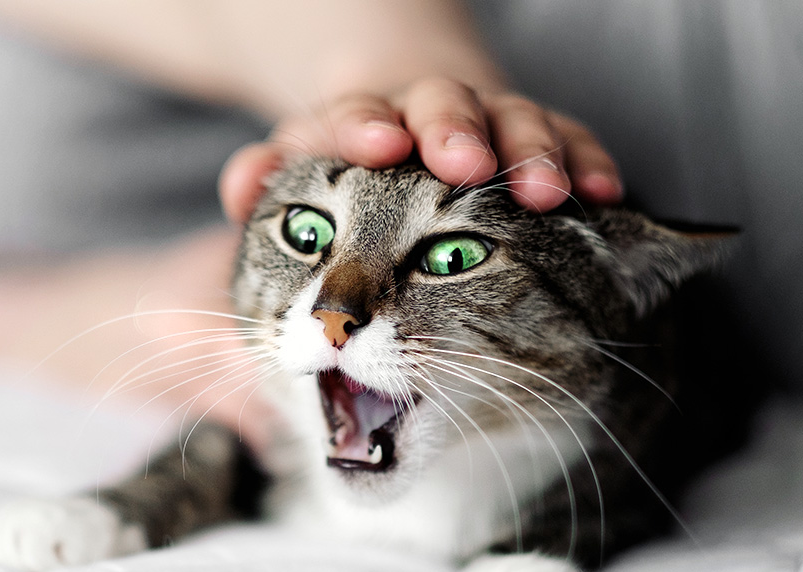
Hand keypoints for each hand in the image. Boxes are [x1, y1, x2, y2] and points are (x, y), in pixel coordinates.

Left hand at [220, 78, 621, 222]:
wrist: (416, 124)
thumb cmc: (358, 169)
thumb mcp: (305, 176)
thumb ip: (270, 183)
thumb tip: (243, 184)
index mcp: (364, 121)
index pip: (358, 115)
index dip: (364, 126)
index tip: (377, 145)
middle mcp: (427, 112)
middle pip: (441, 105)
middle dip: (452, 130)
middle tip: (463, 162)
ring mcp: (486, 120)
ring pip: (512, 118)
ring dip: (528, 150)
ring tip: (545, 192)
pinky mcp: (530, 136)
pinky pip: (566, 139)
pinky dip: (583, 161)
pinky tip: (603, 192)